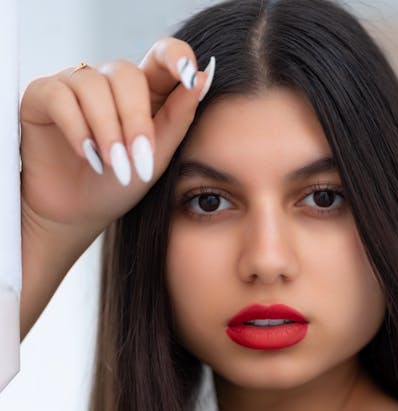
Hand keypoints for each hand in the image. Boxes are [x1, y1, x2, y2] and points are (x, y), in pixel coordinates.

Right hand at [20, 37, 213, 253]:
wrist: (79, 216)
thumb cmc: (118, 187)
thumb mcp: (156, 158)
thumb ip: (179, 119)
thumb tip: (202, 78)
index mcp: (143, 91)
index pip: (161, 56)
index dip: (176, 57)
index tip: (191, 75)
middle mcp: (108, 81)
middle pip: (125, 73)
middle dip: (134, 119)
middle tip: (138, 157)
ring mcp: (74, 85)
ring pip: (92, 85)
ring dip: (106, 130)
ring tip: (111, 165)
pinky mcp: (43, 95)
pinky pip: (60, 97)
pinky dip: (77, 130)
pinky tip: (86, 156)